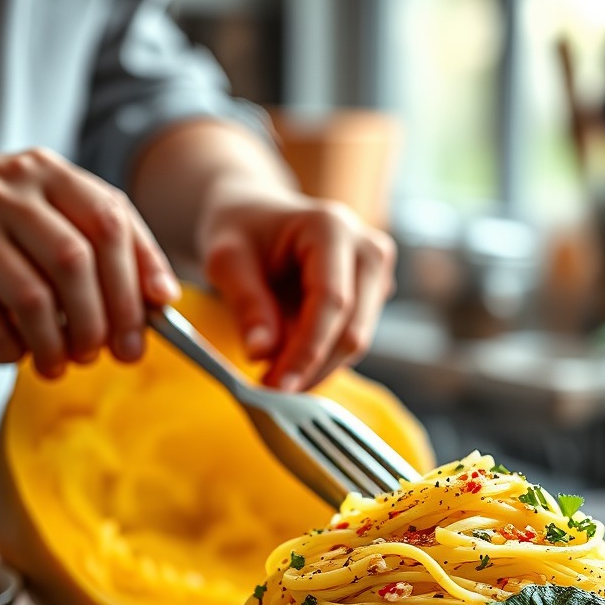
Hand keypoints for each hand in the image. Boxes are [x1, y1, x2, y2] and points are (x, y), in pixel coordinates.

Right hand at [0, 147, 180, 377]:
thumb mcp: (51, 208)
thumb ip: (108, 243)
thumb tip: (162, 298)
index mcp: (48, 174)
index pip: (110, 222)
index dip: (140, 276)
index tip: (156, 317)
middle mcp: (7, 193)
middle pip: (76, 263)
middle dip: (103, 320)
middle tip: (110, 352)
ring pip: (35, 300)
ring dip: (60, 345)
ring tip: (65, 361)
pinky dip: (13, 350)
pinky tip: (19, 352)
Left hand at [198, 189, 396, 390]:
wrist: (257, 215)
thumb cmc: (241, 230)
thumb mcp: (227, 259)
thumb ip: (246, 303)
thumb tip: (262, 353)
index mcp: (332, 227)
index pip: (331, 301)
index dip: (306, 350)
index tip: (278, 386)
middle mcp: (368, 248)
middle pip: (351, 329)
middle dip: (310, 367)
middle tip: (269, 389)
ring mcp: (377, 273)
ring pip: (355, 342)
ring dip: (315, 367)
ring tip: (273, 374)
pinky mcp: (374, 295)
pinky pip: (350, 340)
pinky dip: (320, 359)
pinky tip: (290, 363)